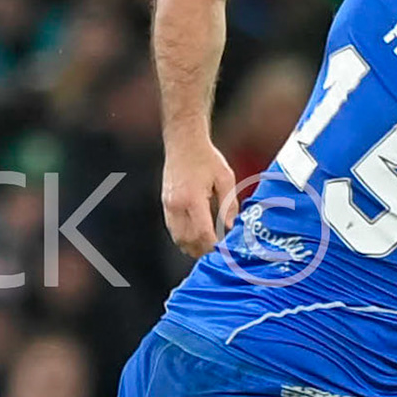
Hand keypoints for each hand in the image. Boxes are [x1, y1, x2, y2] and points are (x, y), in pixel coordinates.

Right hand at [162, 140, 239, 258]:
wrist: (183, 142)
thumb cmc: (206, 158)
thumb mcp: (225, 178)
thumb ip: (229, 205)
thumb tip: (230, 227)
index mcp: (193, 199)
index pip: (202, 233)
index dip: (213, 246)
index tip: (224, 251)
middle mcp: (177, 205)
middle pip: (188, 240)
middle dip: (203, 251)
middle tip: (217, 254)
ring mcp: (168, 206)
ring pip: (178, 238)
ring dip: (192, 247)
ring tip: (208, 249)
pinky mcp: (165, 204)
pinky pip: (173, 229)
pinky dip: (184, 238)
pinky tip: (196, 238)